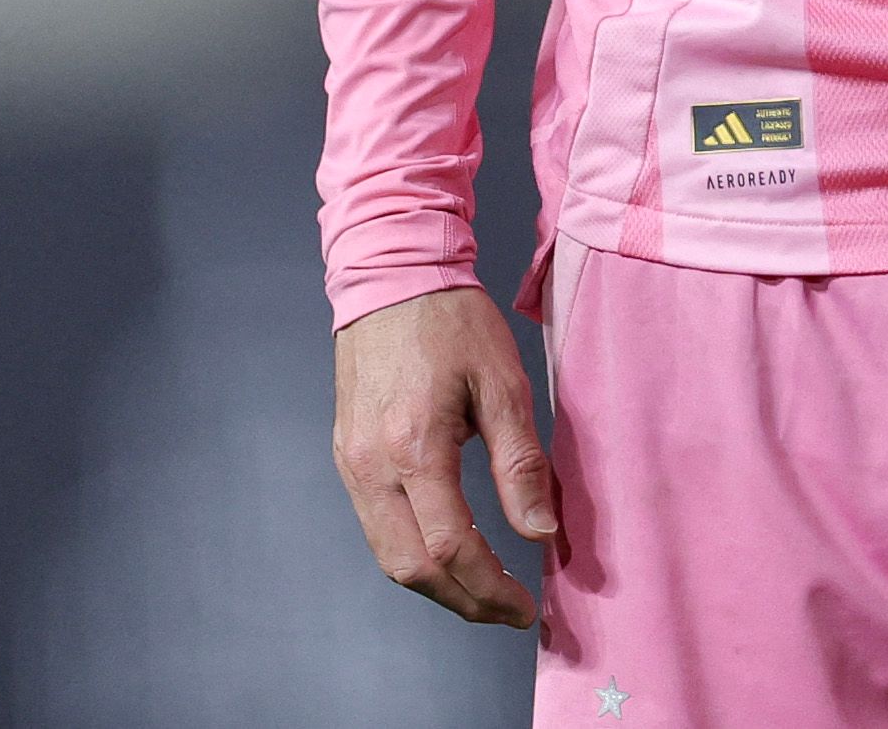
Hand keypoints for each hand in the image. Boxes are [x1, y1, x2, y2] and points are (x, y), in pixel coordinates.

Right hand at [331, 285, 558, 626]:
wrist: (390, 276)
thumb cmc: (451, 321)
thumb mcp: (502, 383)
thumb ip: (520, 463)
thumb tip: (540, 533)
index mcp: (413, 447)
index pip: (449, 548)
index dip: (490, 588)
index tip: (525, 606)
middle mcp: (371, 466)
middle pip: (410, 569)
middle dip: (463, 601)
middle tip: (508, 610)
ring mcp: (351, 464)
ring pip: (388, 556)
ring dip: (436, 586)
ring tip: (485, 591)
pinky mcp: (347, 456)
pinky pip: (376, 527)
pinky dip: (413, 555)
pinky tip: (449, 551)